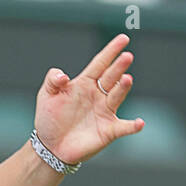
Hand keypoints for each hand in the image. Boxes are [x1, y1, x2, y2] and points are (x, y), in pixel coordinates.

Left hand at [33, 33, 144, 165]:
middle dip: (119, 67)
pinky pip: (123, 127)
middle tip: (126, 56)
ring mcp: (105, 112)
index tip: (123, 39)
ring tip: (127, 79)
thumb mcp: (46, 95)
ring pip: (117, 96)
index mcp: (85, 83)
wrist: (50, 146)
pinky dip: (132, 126)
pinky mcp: (108, 130)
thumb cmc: (49, 118)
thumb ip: (52, 80)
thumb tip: (64, 76)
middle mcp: (98, 95)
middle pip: (111, 77)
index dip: (111, 51)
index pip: (100, 63)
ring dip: (123, 88)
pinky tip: (139, 123)